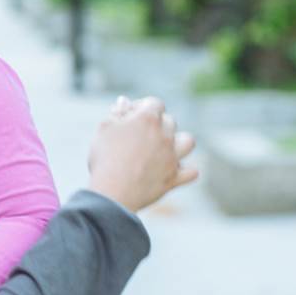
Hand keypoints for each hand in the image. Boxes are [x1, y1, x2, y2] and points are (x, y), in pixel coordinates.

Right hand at [88, 95, 196, 211]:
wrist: (112, 192)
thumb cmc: (105, 158)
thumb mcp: (104, 129)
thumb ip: (117, 113)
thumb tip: (124, 102)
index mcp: (148, 119)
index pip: (153, 103)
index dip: (141, 107)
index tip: (129, 116)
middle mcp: (165, 135)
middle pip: (169, 121)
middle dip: (156, 124)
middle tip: (139, 134)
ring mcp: (172, 157)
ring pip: (188, 142)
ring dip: (179, 142)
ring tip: (165, 148)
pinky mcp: (174, 178)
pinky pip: (191, 172)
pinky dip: (186, 171)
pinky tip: (176, 170)